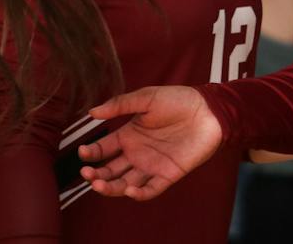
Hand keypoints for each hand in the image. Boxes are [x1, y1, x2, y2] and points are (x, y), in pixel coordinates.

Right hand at [77, 85, 223, 199]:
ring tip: (99, 184)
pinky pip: (150, 190)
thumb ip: (120, 104)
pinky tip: (129, 190)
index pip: (103, 149)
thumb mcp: (147, 98)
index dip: (90, 153)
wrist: (209, 110)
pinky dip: (138, 194)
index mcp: (129, 135)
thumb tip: (92, 112)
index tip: (82, 152)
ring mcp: (151, 165)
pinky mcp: (167, 175)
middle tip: (87, 172)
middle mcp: (137, 153)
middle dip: (95, 174)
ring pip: (123, 183)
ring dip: (110, 187)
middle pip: (109, 170)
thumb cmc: (179, 100)